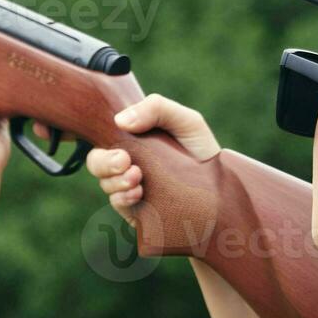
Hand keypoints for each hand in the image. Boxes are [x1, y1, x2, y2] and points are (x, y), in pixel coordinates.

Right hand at [86, 95, 220, 227]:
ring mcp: (130, 187)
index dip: (102, 138)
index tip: (121, 145)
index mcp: (134, 139)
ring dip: (115, 182)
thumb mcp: (186, 121)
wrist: (221, 193)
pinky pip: (117, 204)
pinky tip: (138, 194)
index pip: (105, 135)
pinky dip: (122, 198)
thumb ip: (157, 109)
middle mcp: (128, 162)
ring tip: (138, 179)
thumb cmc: (201, 151)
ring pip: (105, 184)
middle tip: (125, 162)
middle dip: (104, 163)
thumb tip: (120, 120)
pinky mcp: (135, 209)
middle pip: (97, 162)